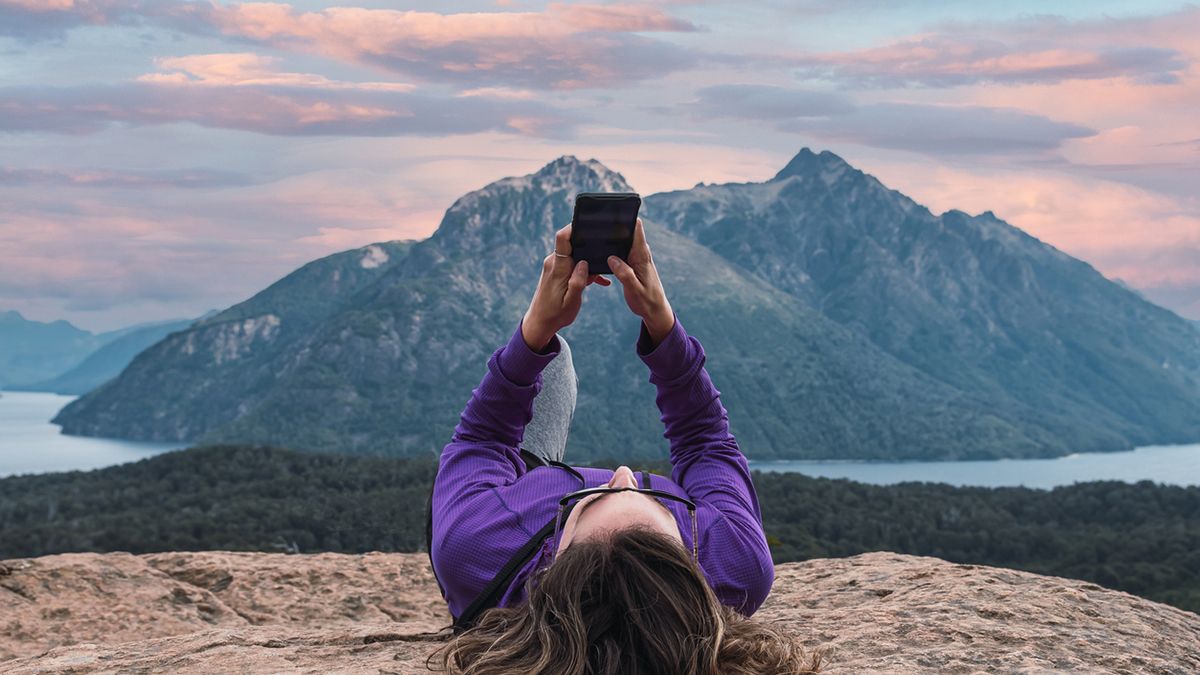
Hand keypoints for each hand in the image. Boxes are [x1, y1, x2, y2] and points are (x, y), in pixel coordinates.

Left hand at [522, 223, 610, 351]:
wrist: (540, 323)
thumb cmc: (555, 314)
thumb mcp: (571, 302)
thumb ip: (578, 282)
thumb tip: (585, 263)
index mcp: (558, 268)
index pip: (563, 238)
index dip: (574, 226)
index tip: (589, 222)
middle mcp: (554, 262)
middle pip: (572, 243)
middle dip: (589, 245)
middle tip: (605, 251)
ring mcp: (555, 266)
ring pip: (575, 255)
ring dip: (588, 262)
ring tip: (601, 274)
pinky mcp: (557, 271)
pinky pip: (572, 264)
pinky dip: (584, 270)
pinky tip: (598, 280)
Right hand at [607, 218, 674, 345]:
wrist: (655, 310)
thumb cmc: (647, 301)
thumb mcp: (635, 290)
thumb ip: (625, 274)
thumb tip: (612, 258)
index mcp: (642, 256)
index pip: (636, 229)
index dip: (626, 218)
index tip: (614, 211)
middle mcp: (640, 253)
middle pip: (627, 231)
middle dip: (614, 224)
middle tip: (596, 221)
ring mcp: (636, 257)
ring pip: (622, 241)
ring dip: (612, 236)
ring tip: (594, 232)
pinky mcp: (631, 263)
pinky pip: (621, 250)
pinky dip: (612, 248)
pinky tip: (600, 249)